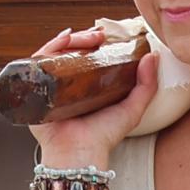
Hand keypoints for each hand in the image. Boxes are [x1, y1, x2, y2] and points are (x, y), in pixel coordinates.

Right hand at [26, 24, 159, 170]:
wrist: (79, 153)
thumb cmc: (103, 137)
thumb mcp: (131, 109)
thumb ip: (147, 86)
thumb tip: (153, 56)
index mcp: (86, 88)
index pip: (87, 57)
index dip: (94, 43)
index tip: (105, 36)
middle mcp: (67, 85)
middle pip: (71, 52)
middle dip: (84, 38)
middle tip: (97, 36)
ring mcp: (50, 86)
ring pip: (55, 54)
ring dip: (69, 40)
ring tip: (83, 37)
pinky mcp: (35, 89)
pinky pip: (37, 63)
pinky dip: (49, 47)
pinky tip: (62, 40)